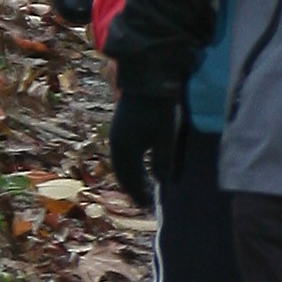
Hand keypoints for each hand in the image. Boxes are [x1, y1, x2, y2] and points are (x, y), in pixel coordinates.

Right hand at [107, 71, 184, 208]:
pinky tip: (140, 164)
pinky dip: (131, 164)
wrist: (147, 74)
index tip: (150, 207)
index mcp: (124, 148)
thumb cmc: (158, 104)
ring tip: (142, 187)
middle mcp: (116, 143)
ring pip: (121, 163)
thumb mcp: (165, 133)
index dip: (139, 194)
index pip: (130, 179)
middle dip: (133, 189)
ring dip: (131, 177)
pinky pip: (124, 153)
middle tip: (145, 202)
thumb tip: (161, 182)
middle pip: (122, 173)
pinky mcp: (121, 125)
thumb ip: (163, 159)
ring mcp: (117, 133)